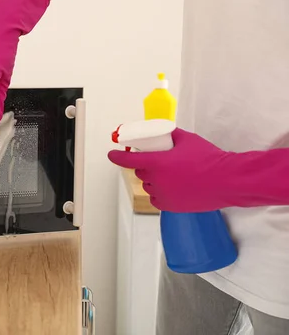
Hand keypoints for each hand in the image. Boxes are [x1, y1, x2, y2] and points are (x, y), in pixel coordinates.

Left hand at [108, 128, 235, 212]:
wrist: (227, 180)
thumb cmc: (209, 159)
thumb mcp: (188, 140)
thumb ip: (172, 134)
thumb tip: (164, 131)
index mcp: (156, 163)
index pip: (128, 160)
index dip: (117, 157)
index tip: (112, 154)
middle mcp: (156, 180)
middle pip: (140, 172)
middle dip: (145, 166)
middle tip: (158, 161)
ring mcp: (162, 195)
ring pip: (149, 186)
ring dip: (153, 180)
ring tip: (171, 175)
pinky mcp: (170, 206)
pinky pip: (156, 199)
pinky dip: (160, 193)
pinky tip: (172, 188)